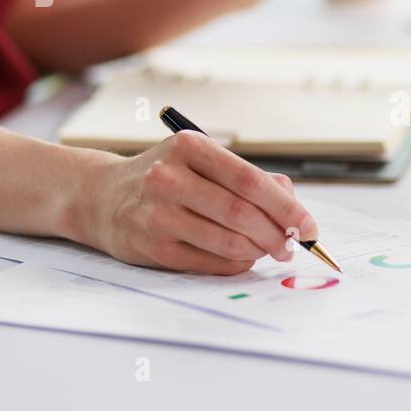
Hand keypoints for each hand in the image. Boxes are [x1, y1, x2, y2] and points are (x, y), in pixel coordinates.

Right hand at [85, 131, 315, 274]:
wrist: (101, 197)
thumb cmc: (165, 178)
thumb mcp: (202, 161)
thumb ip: (248, 178)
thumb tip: (293, 205)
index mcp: (189, 147)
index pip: (250, 180)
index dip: (287, 206)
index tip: (309, 225)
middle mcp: (169, 178)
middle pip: (241, 213)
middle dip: (277, 234)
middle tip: (293, 245)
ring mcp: (158, 214)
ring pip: (228, 241)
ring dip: (258, 250)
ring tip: (269, 250)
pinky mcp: (152, 248)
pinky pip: (209, 262)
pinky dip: (235, 263)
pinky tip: (243, 257)